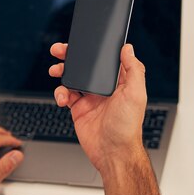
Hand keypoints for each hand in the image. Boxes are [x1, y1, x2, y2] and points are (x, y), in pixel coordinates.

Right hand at [49, 43, 147, 172]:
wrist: (113, 153)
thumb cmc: (128, 128)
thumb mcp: (136, 94)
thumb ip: (134, 70)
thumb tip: (128, 49)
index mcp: (119, 82)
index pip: (106, 60)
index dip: (94, 50)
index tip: (83, 41)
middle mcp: (104, 88)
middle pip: (86, 67)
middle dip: (72, 57)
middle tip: (60, 51)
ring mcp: (90, 99)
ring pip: (73, 79)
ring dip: (63, 73)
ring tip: (56, 71)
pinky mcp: (79, 109)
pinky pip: (66, 95)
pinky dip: (60, 93)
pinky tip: (62, 98)